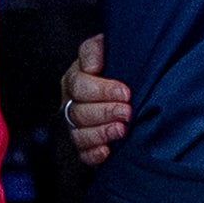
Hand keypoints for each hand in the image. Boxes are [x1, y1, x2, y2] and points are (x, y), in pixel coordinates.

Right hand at [63, 33, 131, 166]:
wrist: (130, 97)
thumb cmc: (121, 74)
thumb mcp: (111, 54)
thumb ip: (98, 49)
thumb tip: (94, 63)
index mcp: (76, 78)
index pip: (78, 83)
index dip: (101, 90)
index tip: (126, 92)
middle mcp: (72, 101)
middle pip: (77, 110)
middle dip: (104, 112)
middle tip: (127, 112)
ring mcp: (76, 125)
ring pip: (78, 132)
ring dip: (101, 132)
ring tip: (122, 130)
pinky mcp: (85, 146)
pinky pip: (82, 153)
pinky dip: (94, 153)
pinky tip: (108, 151)